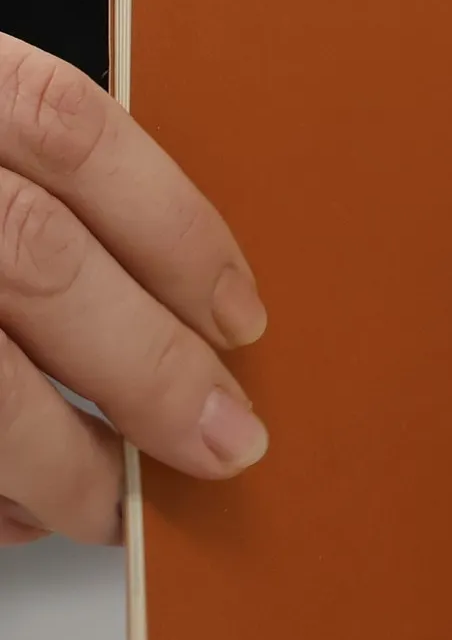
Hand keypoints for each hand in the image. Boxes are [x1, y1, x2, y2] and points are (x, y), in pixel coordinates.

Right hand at [0, 36, 267, 548]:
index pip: (63, 125)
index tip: (241, 318)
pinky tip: (14, 514)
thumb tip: (180, 314)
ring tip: (111, 505)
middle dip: (147, 365)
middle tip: (223, 442)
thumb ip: (25, 183)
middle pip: (31, 252)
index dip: (175, 228)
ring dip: (57, 458)